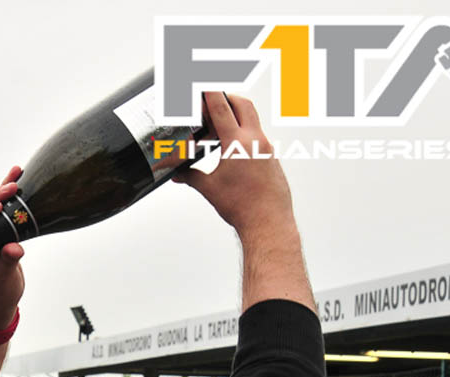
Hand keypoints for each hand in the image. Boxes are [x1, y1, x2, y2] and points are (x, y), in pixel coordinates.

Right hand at [173, 93, 295, 240]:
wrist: (268, 222)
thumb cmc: (244, 207)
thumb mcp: (210, 189)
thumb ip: (191, 176)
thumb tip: (178, 173)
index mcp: (237, 143)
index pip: (221, 108)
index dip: (210, 92)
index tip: (204, 80)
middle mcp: (255, 140)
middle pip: (242, 104)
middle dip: (227, 97)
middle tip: (212, 99)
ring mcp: (266, 148)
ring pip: (251, 120)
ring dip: (235, 117)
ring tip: (218, 130)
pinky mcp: (272, 158)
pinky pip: (256, 137)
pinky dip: (243, 134)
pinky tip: (231, 151)